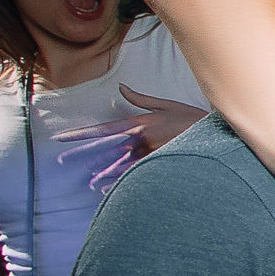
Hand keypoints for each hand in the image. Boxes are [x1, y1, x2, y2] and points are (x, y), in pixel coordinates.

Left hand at [51, 85, 207, 192]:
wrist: (213, 133)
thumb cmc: (189, 117)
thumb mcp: (165, 104)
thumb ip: (140, 98)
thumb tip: (121, 87)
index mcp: (138, 123)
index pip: (102, 129)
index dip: (81, 133)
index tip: (61, 137)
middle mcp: (139, 140)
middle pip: (105, 149)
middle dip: (83, 154)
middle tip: (62, 160)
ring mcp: (149, 154)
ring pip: (118, 166)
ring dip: (101, 173)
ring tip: (87, 181)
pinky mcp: (159, 164)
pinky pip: (135, 175)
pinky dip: (121, 182)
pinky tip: (108, 188)